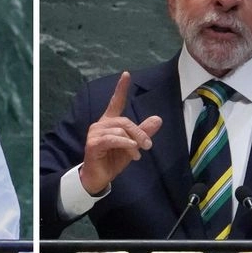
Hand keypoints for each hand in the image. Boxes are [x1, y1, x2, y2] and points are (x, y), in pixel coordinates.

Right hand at [79, 71, 162, 194]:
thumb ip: (143, 132)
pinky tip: (132, 152)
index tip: (126, 74)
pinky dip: (125, 144)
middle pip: (125, 121)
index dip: (121, 88)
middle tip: (148, 145)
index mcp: (109, 123)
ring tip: (137, 154)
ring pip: (120, 130)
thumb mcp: (133, 146)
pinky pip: (113, 139)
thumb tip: (158, 119)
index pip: (116, 102)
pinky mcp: (93, 144)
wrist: (98, 178)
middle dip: (139, 132)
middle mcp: (101, 125)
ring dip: (132, 142)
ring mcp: (95, 133)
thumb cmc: (112, 160)